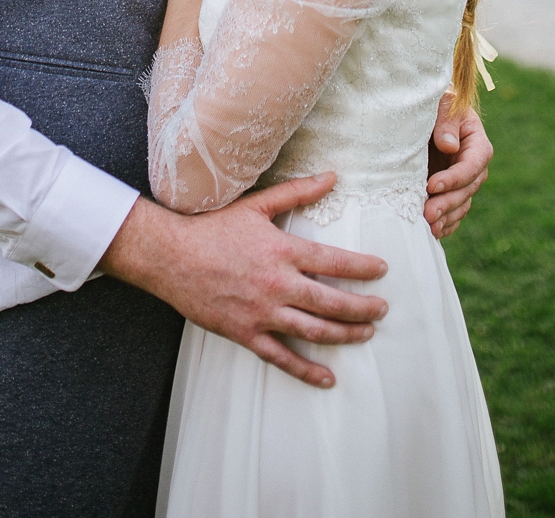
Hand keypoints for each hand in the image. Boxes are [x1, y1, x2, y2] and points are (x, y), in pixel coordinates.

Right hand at [101, 173, 387, 388]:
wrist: (171, 256)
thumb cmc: (213, 227)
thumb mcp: (257, 204)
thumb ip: (297, 192)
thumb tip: (331, 176)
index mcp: (283, 251)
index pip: (334, 262)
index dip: (363, 268)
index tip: (382, 270)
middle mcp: (277, 284)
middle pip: (331, 302)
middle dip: (363, 307)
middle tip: (383, 309)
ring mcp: (262, 313)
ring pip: (313, 331)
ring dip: (345, 335)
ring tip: (366, 333)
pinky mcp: (245, 334)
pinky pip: (281, 358)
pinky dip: (306, 371)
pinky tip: (327, 378)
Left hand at [423, 95, 491, 239]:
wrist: (424, 115)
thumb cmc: (435, 106)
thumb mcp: (441, 106)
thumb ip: (446, 123)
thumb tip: (450, 147)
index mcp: (477, 144)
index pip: (471, 165)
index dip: (454, 178)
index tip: (432, 185)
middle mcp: (474, 167)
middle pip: (467, 190)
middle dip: (447, 203)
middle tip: (427, 213)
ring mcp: (463, 183)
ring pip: (461, 205)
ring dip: (446, 217)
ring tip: (427, 225)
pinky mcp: (452, 194)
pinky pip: (454, 214)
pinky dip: (445, 224)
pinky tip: (433, 231)